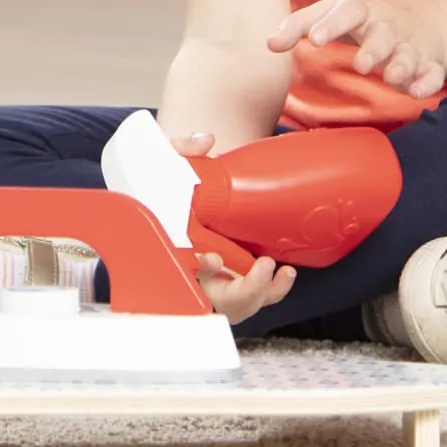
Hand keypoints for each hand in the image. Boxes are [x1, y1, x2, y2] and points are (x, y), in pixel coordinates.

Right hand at [167, 130, 296, 323]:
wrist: (168, 196)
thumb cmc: (162, 185)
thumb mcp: (164, 161)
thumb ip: (181, 148)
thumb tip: (207, 140)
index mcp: (170, 250)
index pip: (180, 272)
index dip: (197, 272)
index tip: (211, 259)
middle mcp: (190, 273)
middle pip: (215, 300)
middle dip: (241, 292)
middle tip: (262, 266)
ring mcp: (210, 283)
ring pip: (235, 306)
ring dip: (261, 294)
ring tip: (282, 271)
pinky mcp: (229, 282)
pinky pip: (249, 299)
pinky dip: (268, 292)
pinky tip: (284, 274)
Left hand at [267, 0, 446, 98]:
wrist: (418, 18)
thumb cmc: (359, 18)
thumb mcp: (330, 13)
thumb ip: (298, 27)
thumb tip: (268, 44)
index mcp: (360, 10)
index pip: (346, 12)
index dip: (331, 24)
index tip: (314, 39)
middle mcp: (386, 26)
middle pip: (383, 35)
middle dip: (374, 49)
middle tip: (361, 65)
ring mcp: (409, 45)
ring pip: (410, 54)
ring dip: (403, 66)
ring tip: (391, 78)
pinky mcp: (427, 63)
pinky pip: (433, 73)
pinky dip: (428, 82)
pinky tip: (416, 93)